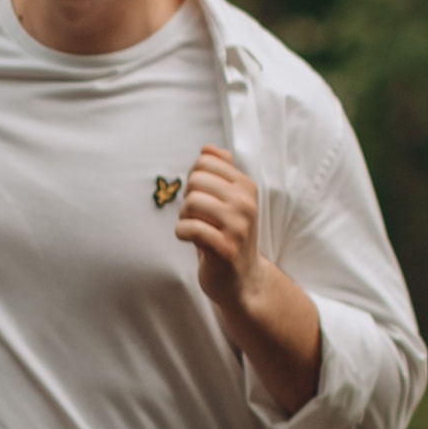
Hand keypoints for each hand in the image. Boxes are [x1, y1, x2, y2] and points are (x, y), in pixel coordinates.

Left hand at [175, 146, 279, 318]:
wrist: (243, 280)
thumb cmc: (228, 236)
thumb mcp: (229, 201)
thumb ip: (220, 173)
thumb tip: (207, 148)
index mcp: (246, 186)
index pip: (205, 160)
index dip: (194, 178)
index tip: (201, 197)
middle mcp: (246, 203)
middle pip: (195, 180)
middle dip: (186, 198)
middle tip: (195, 216)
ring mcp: (238, 226)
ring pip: (191, 202)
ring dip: (183, 216)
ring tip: (193, 228)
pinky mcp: (225, 248)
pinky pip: (189, 228)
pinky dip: (181, 233)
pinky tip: (189, 239)